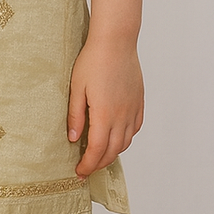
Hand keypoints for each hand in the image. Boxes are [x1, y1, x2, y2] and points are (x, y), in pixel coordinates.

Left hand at [67, 38, 143, 176]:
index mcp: (105, 114)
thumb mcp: (76, 88)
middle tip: (86, 168)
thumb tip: (74, 139)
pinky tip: (116, 137)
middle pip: (113, 151)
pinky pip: (135, 128)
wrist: (116, 41)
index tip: (79, 172)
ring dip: (113, 153)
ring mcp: (133, 109)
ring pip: (126, 142)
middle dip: (99, 164)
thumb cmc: (92, 61)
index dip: (88, 164)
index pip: (97, 150)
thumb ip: (75, 116)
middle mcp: (122, 116)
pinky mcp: (139, 102)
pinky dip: (126, 138)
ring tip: (99, 155)